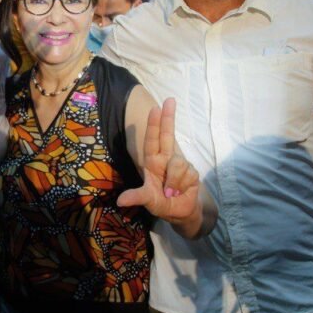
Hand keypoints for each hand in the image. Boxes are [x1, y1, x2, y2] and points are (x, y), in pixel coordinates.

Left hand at [117, 98, 200, 223]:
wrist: (180, 213)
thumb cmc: (161, 203)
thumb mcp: (147, 200)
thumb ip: (137, 197)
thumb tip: (121, 201)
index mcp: (153, 162)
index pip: (152, 140)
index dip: (154, 124)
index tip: (155, 108)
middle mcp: (166, 159)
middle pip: (168, 135)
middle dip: (169, 118)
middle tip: (170, 100)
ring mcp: (180, 164)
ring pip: (178, 164)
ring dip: (173, 181)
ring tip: (169, 193)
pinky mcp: (192, 172)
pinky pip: (187, 175)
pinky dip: (181, 186)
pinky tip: (180, 192)